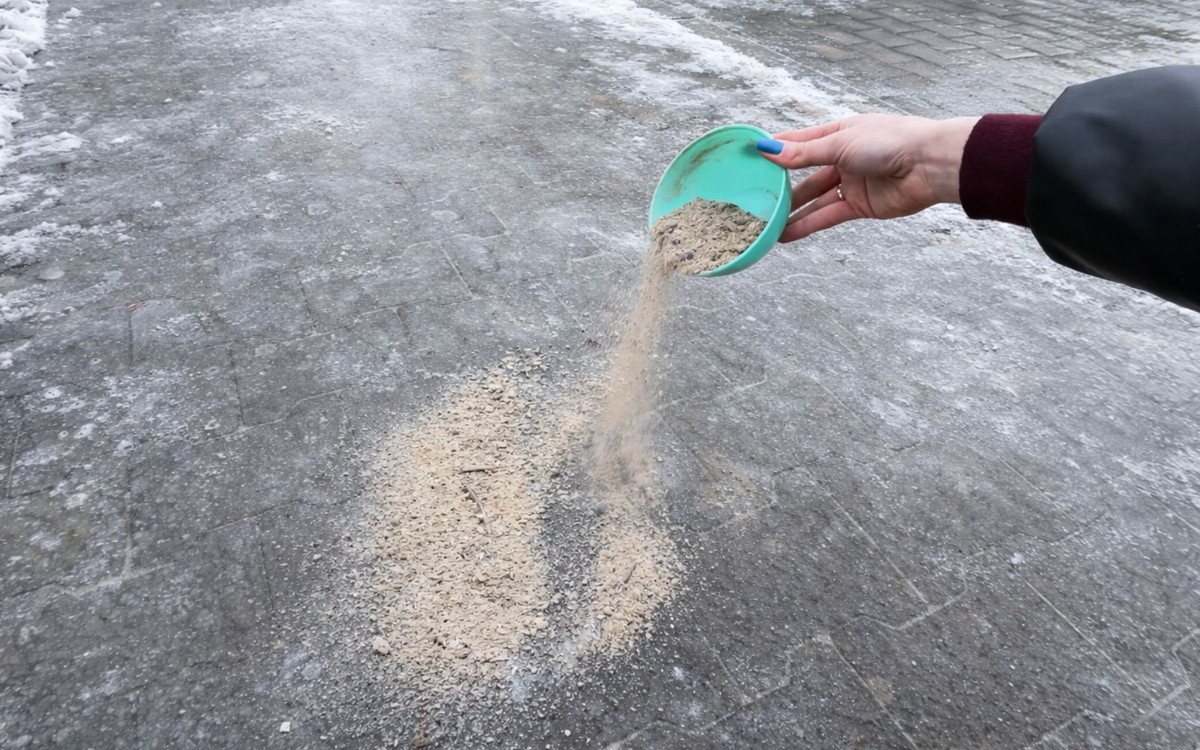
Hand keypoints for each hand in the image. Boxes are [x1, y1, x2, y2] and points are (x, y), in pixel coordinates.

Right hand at [757, 114, 979, 241]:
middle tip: (751, 198)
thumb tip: (768, 151)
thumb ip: (804, 154)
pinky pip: (827, 216)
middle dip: (780, 187)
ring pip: (814, 198)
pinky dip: (808, 225)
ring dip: (791, 211)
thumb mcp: (841, 144)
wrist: (930, 165)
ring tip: (764, 224)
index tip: (747, 158)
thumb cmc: (890, 141)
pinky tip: (786, 235)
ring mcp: (850, 183)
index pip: (798, 143)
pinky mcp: (859, 206)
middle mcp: (842, 157)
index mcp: (838, 133)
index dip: (774, 150)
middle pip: (803, 174)